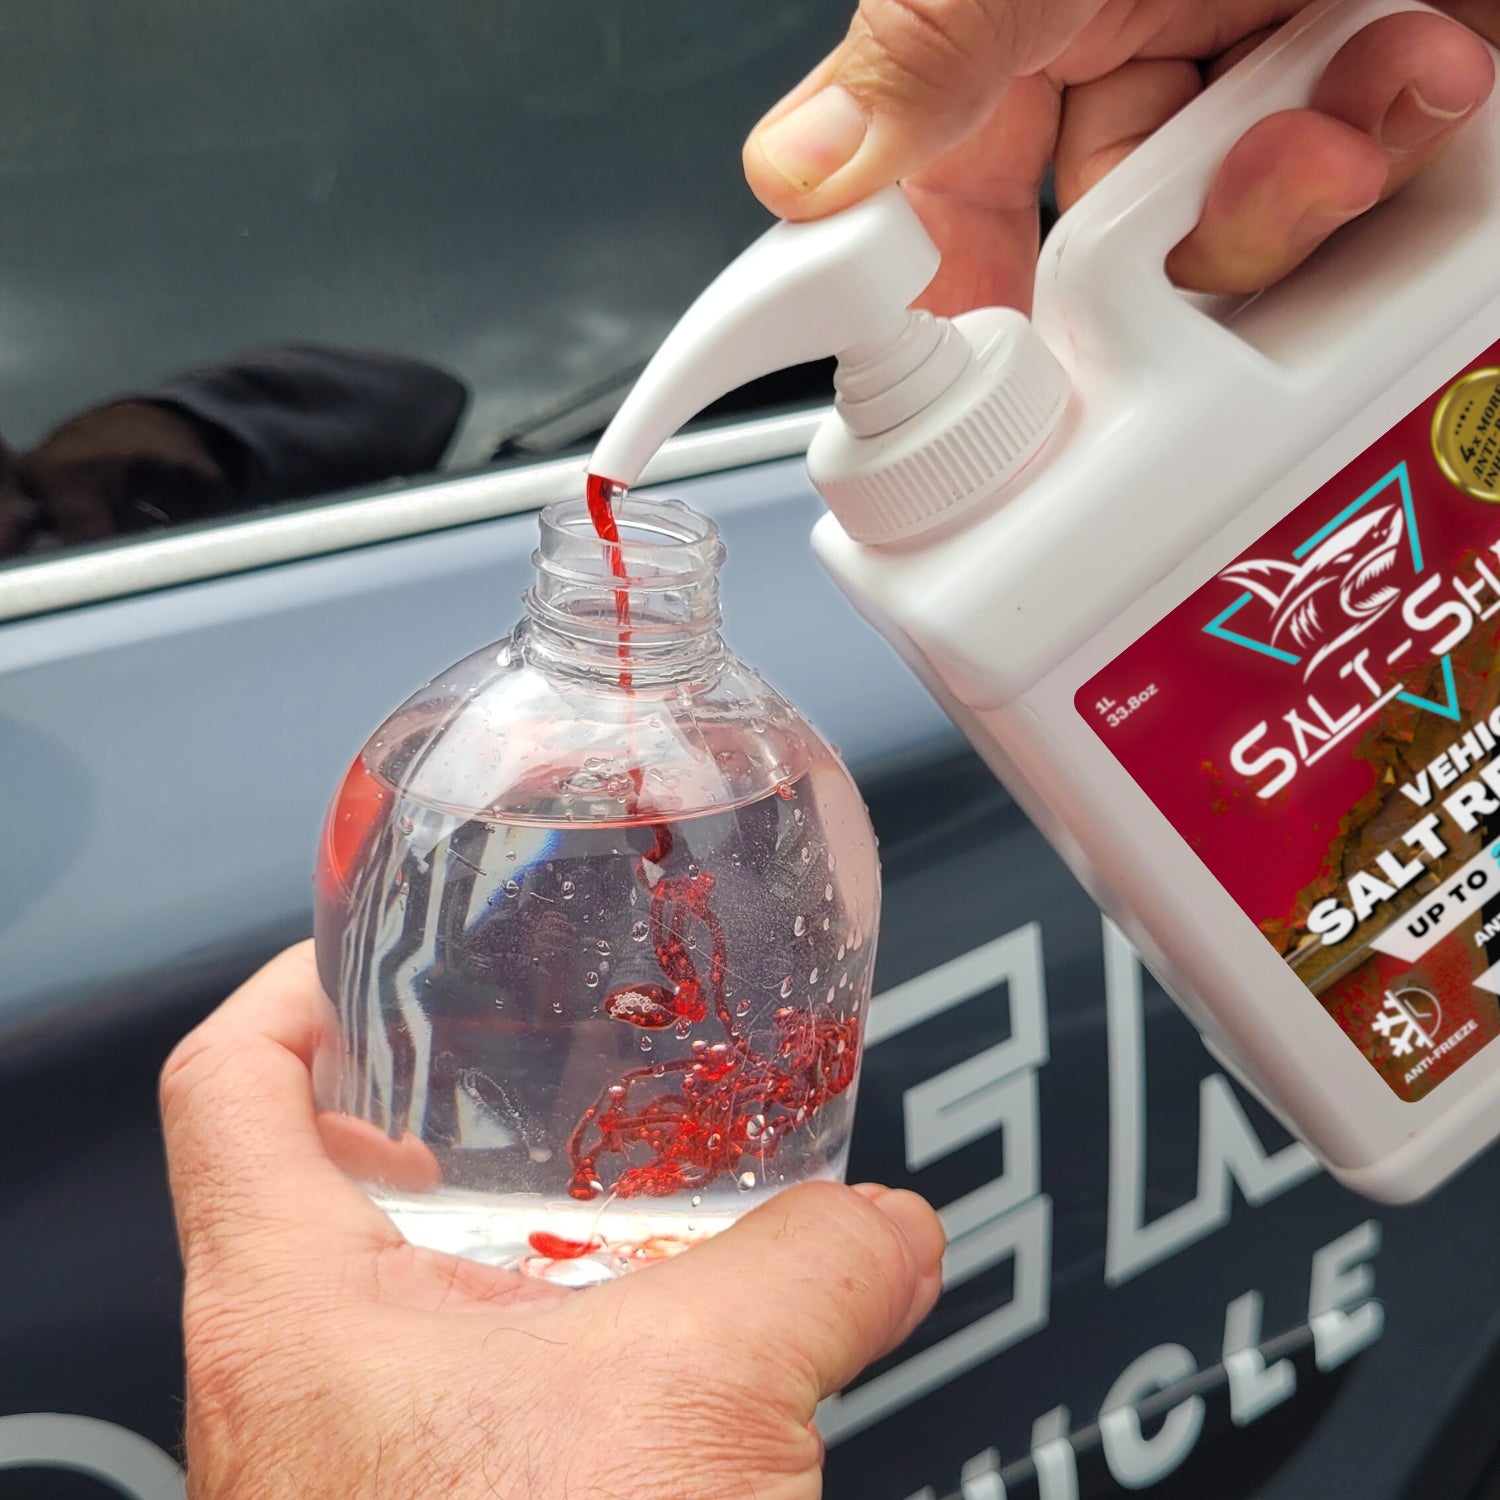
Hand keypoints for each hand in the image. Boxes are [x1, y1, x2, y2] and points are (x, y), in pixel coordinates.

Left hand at [159, 942, 944, 1499]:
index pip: (223, 1085)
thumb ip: (813, 1268)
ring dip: (492, 1240)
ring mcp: (348, 1465)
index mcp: (291, 1312)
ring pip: (390, 1298)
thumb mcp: (698, 1398)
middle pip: (307, 1180)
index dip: (291, 989)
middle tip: (503, 1069)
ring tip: (592, 1197)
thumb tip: (889, 1226)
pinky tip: (637, 1351)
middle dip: (417, 1110)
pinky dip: (537, 1345)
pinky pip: (456, 1396)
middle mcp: (291, 1386)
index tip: (363, 956)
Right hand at [744, 1, 1496, 310]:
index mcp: (1028, 21)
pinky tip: (1421, 60)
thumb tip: (797, 172)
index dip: (953, 305)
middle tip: (1190, 240)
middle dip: (1174, 258)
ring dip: (1303, 202)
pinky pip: (1373, 178)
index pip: (949, 204)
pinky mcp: (1381, 76)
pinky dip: (1402, 137)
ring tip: (1345, 112)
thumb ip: (926, 50)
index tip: (967, 394)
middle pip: (1115, 252)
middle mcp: (1140, 48)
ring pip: (1249, 236)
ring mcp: (1259, 68)